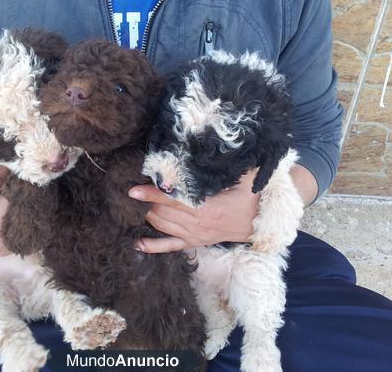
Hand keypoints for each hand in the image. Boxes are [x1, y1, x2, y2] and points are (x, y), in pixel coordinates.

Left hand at [129, 169, 259, 252]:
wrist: (260, 225)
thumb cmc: (252, 199)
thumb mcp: (247, 179)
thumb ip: (232, 165)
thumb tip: (222, 146)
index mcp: (207, 208)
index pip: (173, 200)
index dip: (152, 194)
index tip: (133, 189)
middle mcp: (197, 224)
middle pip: (162, 212)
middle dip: (145, 202)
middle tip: (131, 190)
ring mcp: (193, 235)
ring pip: (161, 226)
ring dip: (146, 215)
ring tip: (131, 206)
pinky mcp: (193, 243)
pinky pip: (169, 246)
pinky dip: (152, 246)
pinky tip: (136, 244)